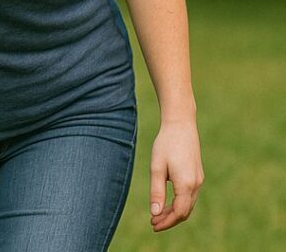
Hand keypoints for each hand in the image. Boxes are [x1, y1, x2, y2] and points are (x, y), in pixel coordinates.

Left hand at [149, 117, 203, 231]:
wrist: (181, 125)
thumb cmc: (166, 145)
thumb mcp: (156, 168)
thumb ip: (156, 192)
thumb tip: (155, 213)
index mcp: (186, 184)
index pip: (179, 213)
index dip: (166, 222)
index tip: (153, 225)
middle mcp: (196, 184)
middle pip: (185, 211)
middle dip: (169, 220)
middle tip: (153, 223)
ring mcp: (199, 180)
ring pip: (188, 204)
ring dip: (174, 212)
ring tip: (157, 215)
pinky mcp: (197, 175)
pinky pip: (190, 196)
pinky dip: (179, 203)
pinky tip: (167, 202)